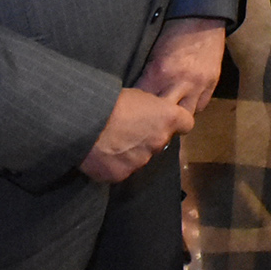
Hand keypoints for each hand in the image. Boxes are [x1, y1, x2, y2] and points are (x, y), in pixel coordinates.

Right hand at [79, 87, 194, 183]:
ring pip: (140, 157)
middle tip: (128, 129)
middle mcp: (159, 141)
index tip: (165, 120)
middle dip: (148, 138)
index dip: (176, 122)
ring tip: (110, 141)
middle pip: (160, 141)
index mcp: (168, 118)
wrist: (83, 122)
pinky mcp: (122, 174)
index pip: (186, 123)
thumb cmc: (110, 101)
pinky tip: (100, 154)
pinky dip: (113, 164)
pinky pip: (121, 170)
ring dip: (130, 152)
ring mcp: (141, 161)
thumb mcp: (138, 94)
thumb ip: (151, 108)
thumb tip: (150, 114)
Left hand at [135, 16, 226, 114]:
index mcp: (159, 72)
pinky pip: (201, 106)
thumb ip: (148, 75)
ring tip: (169, 116)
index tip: (132, 112)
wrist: (202, 17)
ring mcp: (198, 84)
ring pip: (186, 116)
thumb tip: (138, 96)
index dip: (137, 110)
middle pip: (165, 116)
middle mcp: (179, 82)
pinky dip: (192, 106)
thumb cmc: (173, 32)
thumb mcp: (153, 52)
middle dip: (157, 120)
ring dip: (177, 117)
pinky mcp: (212, 83)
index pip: (144, 103)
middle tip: (149, 122)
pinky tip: (185, 103)